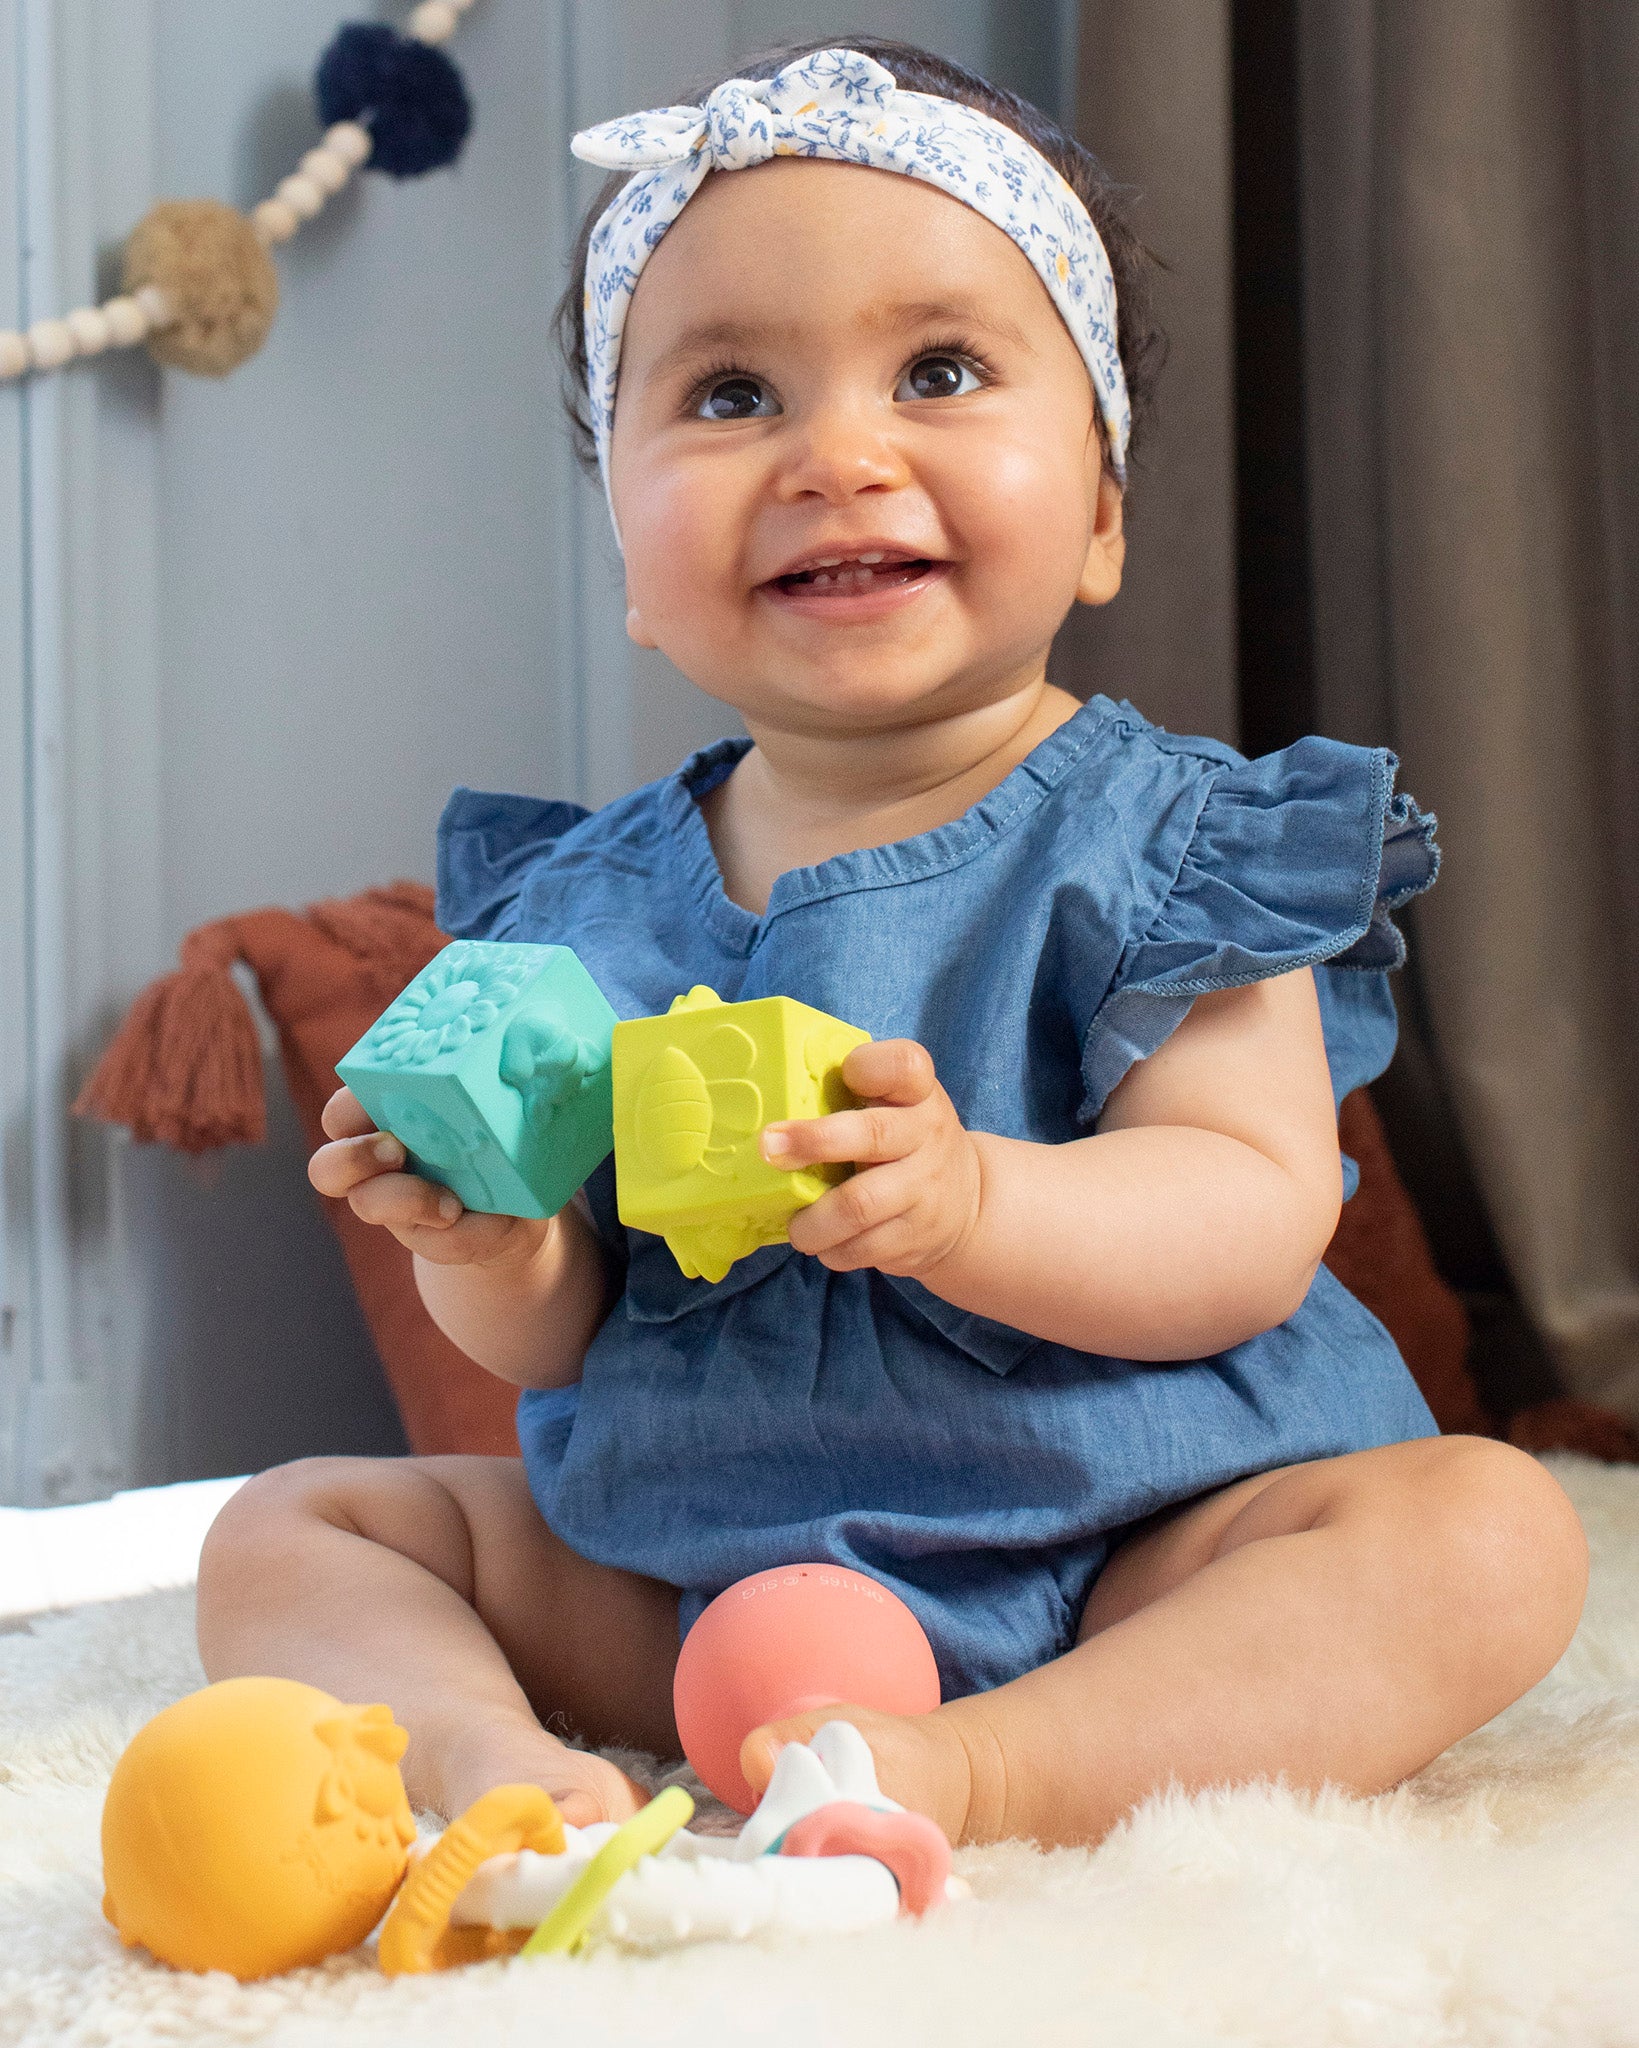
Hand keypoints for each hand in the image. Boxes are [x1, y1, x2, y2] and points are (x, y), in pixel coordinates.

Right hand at [307, 1087, 552, 1269]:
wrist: (522, 1212)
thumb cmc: (499, 1140)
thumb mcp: (494, 1104)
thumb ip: (494, 1077)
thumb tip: (527, 1040)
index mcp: (384, 1124)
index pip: (341, 1114)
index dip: (349, 1108)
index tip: (381, 1100)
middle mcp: (378, 1169)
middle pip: (327, 1168)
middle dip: (355, 1157)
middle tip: (397, 1149)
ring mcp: (399, 1210)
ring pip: (368, 1206)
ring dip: (406, 1199)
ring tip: (449, 1202)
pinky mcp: (434, 1242)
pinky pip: (438, 1244)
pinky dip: (468, 1232)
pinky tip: (495, 1220)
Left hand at [763, 1041, 982, 1277]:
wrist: (969, 1204)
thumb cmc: (906, 1142)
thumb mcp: (897, 1106)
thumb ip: (853, 1095)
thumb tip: (772, 1096)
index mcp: (917, 1094)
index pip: (906, 1066)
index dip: (872, 1066)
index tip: (844, 1073)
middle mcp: (927, 1136)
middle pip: (873, 1135)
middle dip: (814, 1141)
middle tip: (769, 1149)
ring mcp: (924, 1188)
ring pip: (859, 1206)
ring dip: (814, 1220)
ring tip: (795, 1227)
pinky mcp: (917, 1236)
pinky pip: (864, 1248)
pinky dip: (832, 1250)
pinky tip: (823, 1244)